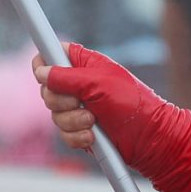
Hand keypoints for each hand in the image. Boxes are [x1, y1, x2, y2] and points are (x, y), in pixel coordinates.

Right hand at [35, 44, 163, 158]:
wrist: (149, 137)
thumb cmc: (131, 103)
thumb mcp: (98, 84)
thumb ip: (66, 77)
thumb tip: (41, 72)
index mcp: (83, 64)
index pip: (50, 55)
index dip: (42, 64)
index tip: (43, 74)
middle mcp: (78, 85)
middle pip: (47, 90)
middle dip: (61, 102)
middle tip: (82, 103)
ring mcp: (78, 108)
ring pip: (54, 115)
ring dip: (73, 121)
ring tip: (95, 121)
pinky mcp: (80, 129)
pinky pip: (64, 134)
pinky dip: (77, 137)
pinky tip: (93, 137)